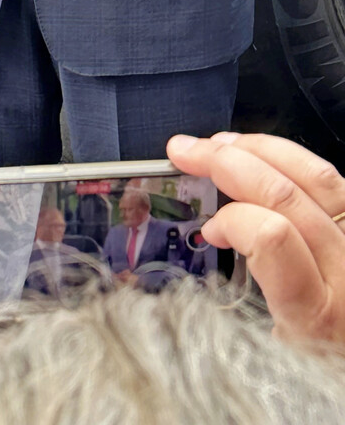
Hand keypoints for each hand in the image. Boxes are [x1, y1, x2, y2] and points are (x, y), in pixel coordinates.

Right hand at [167, 131, 344, 345]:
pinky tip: (266, 157)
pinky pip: (332, 181)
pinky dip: (292, 160)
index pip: (272, 237)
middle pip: (285, 193)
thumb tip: (213, 235)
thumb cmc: (324, 371)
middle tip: (186, 151)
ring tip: (220, 143)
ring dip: (258, 149)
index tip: (210, 230)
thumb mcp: (274, 360)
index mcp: (318, 314)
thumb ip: (241, 303)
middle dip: (225, 160)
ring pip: (315, 174)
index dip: (231, 220)